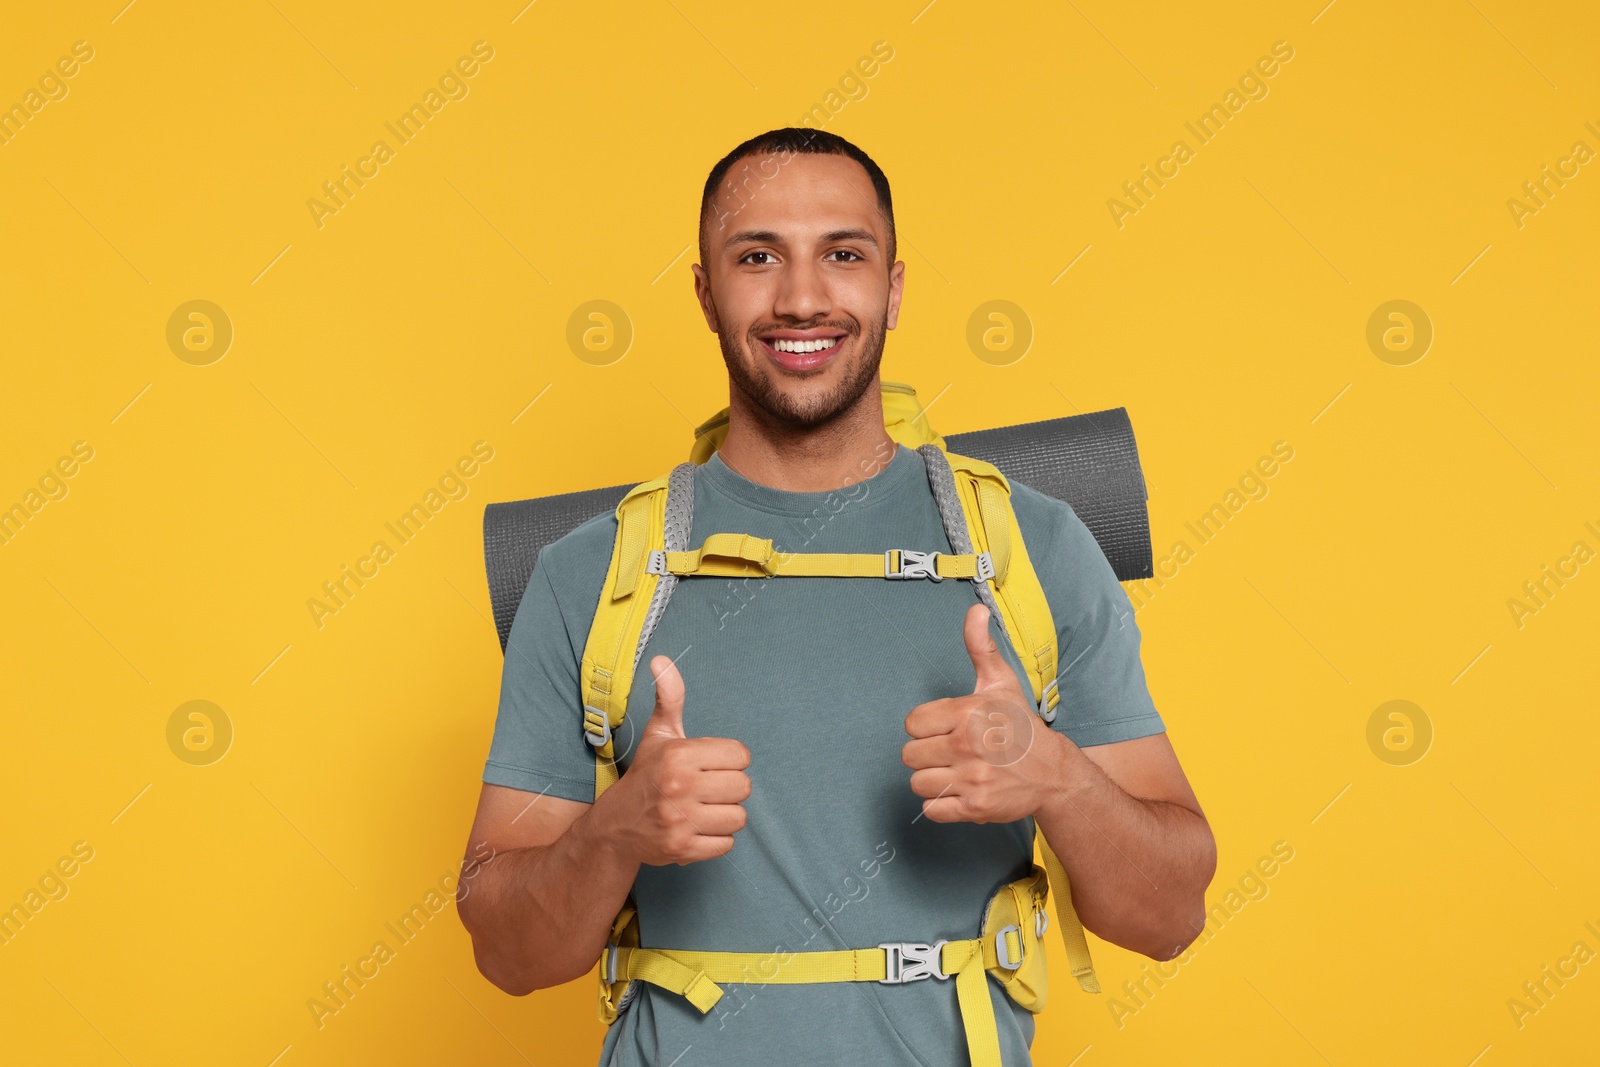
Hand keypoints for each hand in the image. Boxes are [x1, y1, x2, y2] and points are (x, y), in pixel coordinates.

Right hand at [611, 655, 751, 865]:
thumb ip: (669, 697)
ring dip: (725, 814)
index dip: (728, 760)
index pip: (740, 755)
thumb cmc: (646, 775)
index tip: (710, 764)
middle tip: (708, 788)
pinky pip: (726, 844)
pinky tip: (698, 828)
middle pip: (744, 787)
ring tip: (704, 809)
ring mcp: (681, 821)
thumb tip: (662, 660)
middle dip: (729, 788)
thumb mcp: (659, 734)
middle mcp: (680, 787)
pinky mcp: (683, 849)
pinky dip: (716, 839)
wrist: (615, 827)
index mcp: (680, 755)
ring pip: (738, 817)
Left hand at [901, 603, 1063, 823]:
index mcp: (968, 712)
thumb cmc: (1019, 726)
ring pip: (918, 783)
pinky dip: (941, 804)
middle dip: (927, 754)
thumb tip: (975, 610)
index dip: (926, 727)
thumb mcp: (1000, 684)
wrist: (1052, 773)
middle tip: (951, 752)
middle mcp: (968, 745)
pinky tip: (960, 791)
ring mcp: (972, 779)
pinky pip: (931, 809)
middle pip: (910, 755)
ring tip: (956, 772)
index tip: (946, 729)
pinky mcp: (975, 807)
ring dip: (933, 780)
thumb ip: (979, 648)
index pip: (912, 724)